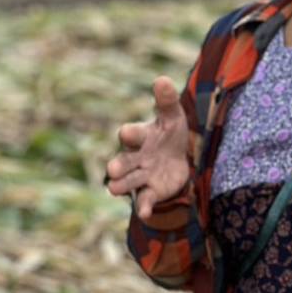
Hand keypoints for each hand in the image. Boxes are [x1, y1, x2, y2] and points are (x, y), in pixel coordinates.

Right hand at [107, 76, 191, 220]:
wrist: (179, 157)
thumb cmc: (170, 134)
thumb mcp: (173, 117)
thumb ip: (167, 101)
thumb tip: (162, 79)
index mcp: (140, 136)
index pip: (130, 134)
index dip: (130, 133)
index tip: (128, 132)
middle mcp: (135, 157)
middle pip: (122, 161)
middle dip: (118, 166)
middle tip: (112, 170)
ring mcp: (141, 175)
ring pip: (127, 182)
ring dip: (122, 185)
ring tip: (115, 188)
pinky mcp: (150, 190)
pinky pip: (143, 200)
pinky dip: (143, 207)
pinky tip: (145, 213)